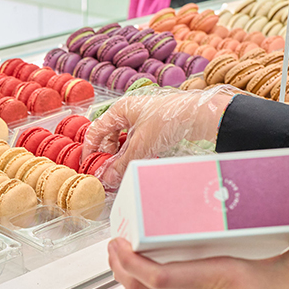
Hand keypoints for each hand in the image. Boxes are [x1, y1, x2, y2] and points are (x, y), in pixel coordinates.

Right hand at [83, 85, 239, 189]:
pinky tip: (139, 161)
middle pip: (110, 134)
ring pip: (124, 138)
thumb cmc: (168, 120)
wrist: (199, 115)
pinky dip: (134, 151)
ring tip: (123, 169)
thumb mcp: (141, 145)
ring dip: (122, 154)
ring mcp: (143, 117)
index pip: (96, 129)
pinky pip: (138, 139)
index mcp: (120, 109)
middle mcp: (129, 111)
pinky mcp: (155, 124)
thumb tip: (107, 179)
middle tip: (108, 171)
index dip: (90, 148)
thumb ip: (122, 163)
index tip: (88, 164)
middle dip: (107, 154)